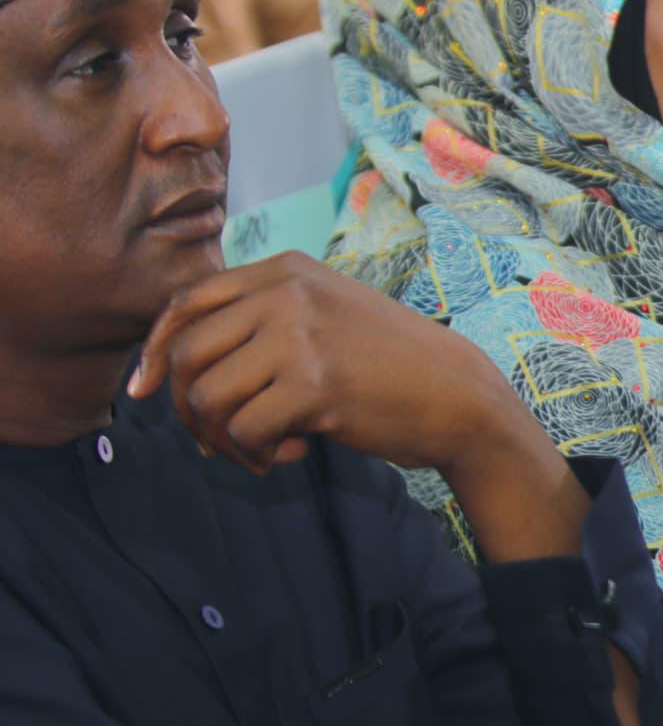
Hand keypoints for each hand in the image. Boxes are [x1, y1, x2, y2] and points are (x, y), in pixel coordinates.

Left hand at [129, 251, 539, 477]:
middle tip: (217, 439)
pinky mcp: (313, 384)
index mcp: (286, 269)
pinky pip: (243, 431)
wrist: (454, 393)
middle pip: (186, 353)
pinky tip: (293, 452)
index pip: (186, 301)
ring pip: (207, 397)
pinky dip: (256, 455)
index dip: (155, 349)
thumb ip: (257, 320)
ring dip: (222, 439)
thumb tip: (161, 367)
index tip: (145, 390)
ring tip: (260, 449)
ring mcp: (300, 336)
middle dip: (186, 408)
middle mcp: (287, 293)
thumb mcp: (321, 316)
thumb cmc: (383, 362)